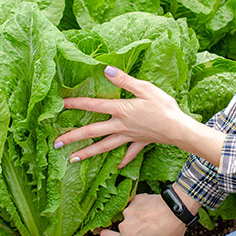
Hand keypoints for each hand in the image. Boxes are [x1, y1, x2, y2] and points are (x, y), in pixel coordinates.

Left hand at [55, 66, 225, 167]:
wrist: (179, 129)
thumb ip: (125, 80)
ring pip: (104, 146)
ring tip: (72, 160)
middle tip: (56, 144)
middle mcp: (120, 125)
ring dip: (88, 153)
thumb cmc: (164, 107)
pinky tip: (118, 166)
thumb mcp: (145, 88)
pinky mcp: (140, 143)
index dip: (76, 103)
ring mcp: (129, 136)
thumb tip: (106, 70)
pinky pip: (129, 153)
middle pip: (92, 131)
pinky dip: (123, 159)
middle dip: (73, 137)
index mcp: (120, 110)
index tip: (60, 104)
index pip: (93, 105)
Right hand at [99, 189, 196, 235]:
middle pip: (121, 228)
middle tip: (148, 229)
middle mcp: (124, 226)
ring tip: (154, 219)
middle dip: (131, 229)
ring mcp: (128, 212)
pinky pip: (135, 206)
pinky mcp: (134, 200)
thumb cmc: (169, 233)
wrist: (176, 211)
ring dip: (138, 218)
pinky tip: (153, 210)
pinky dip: (142, 208)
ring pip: (130, 216)